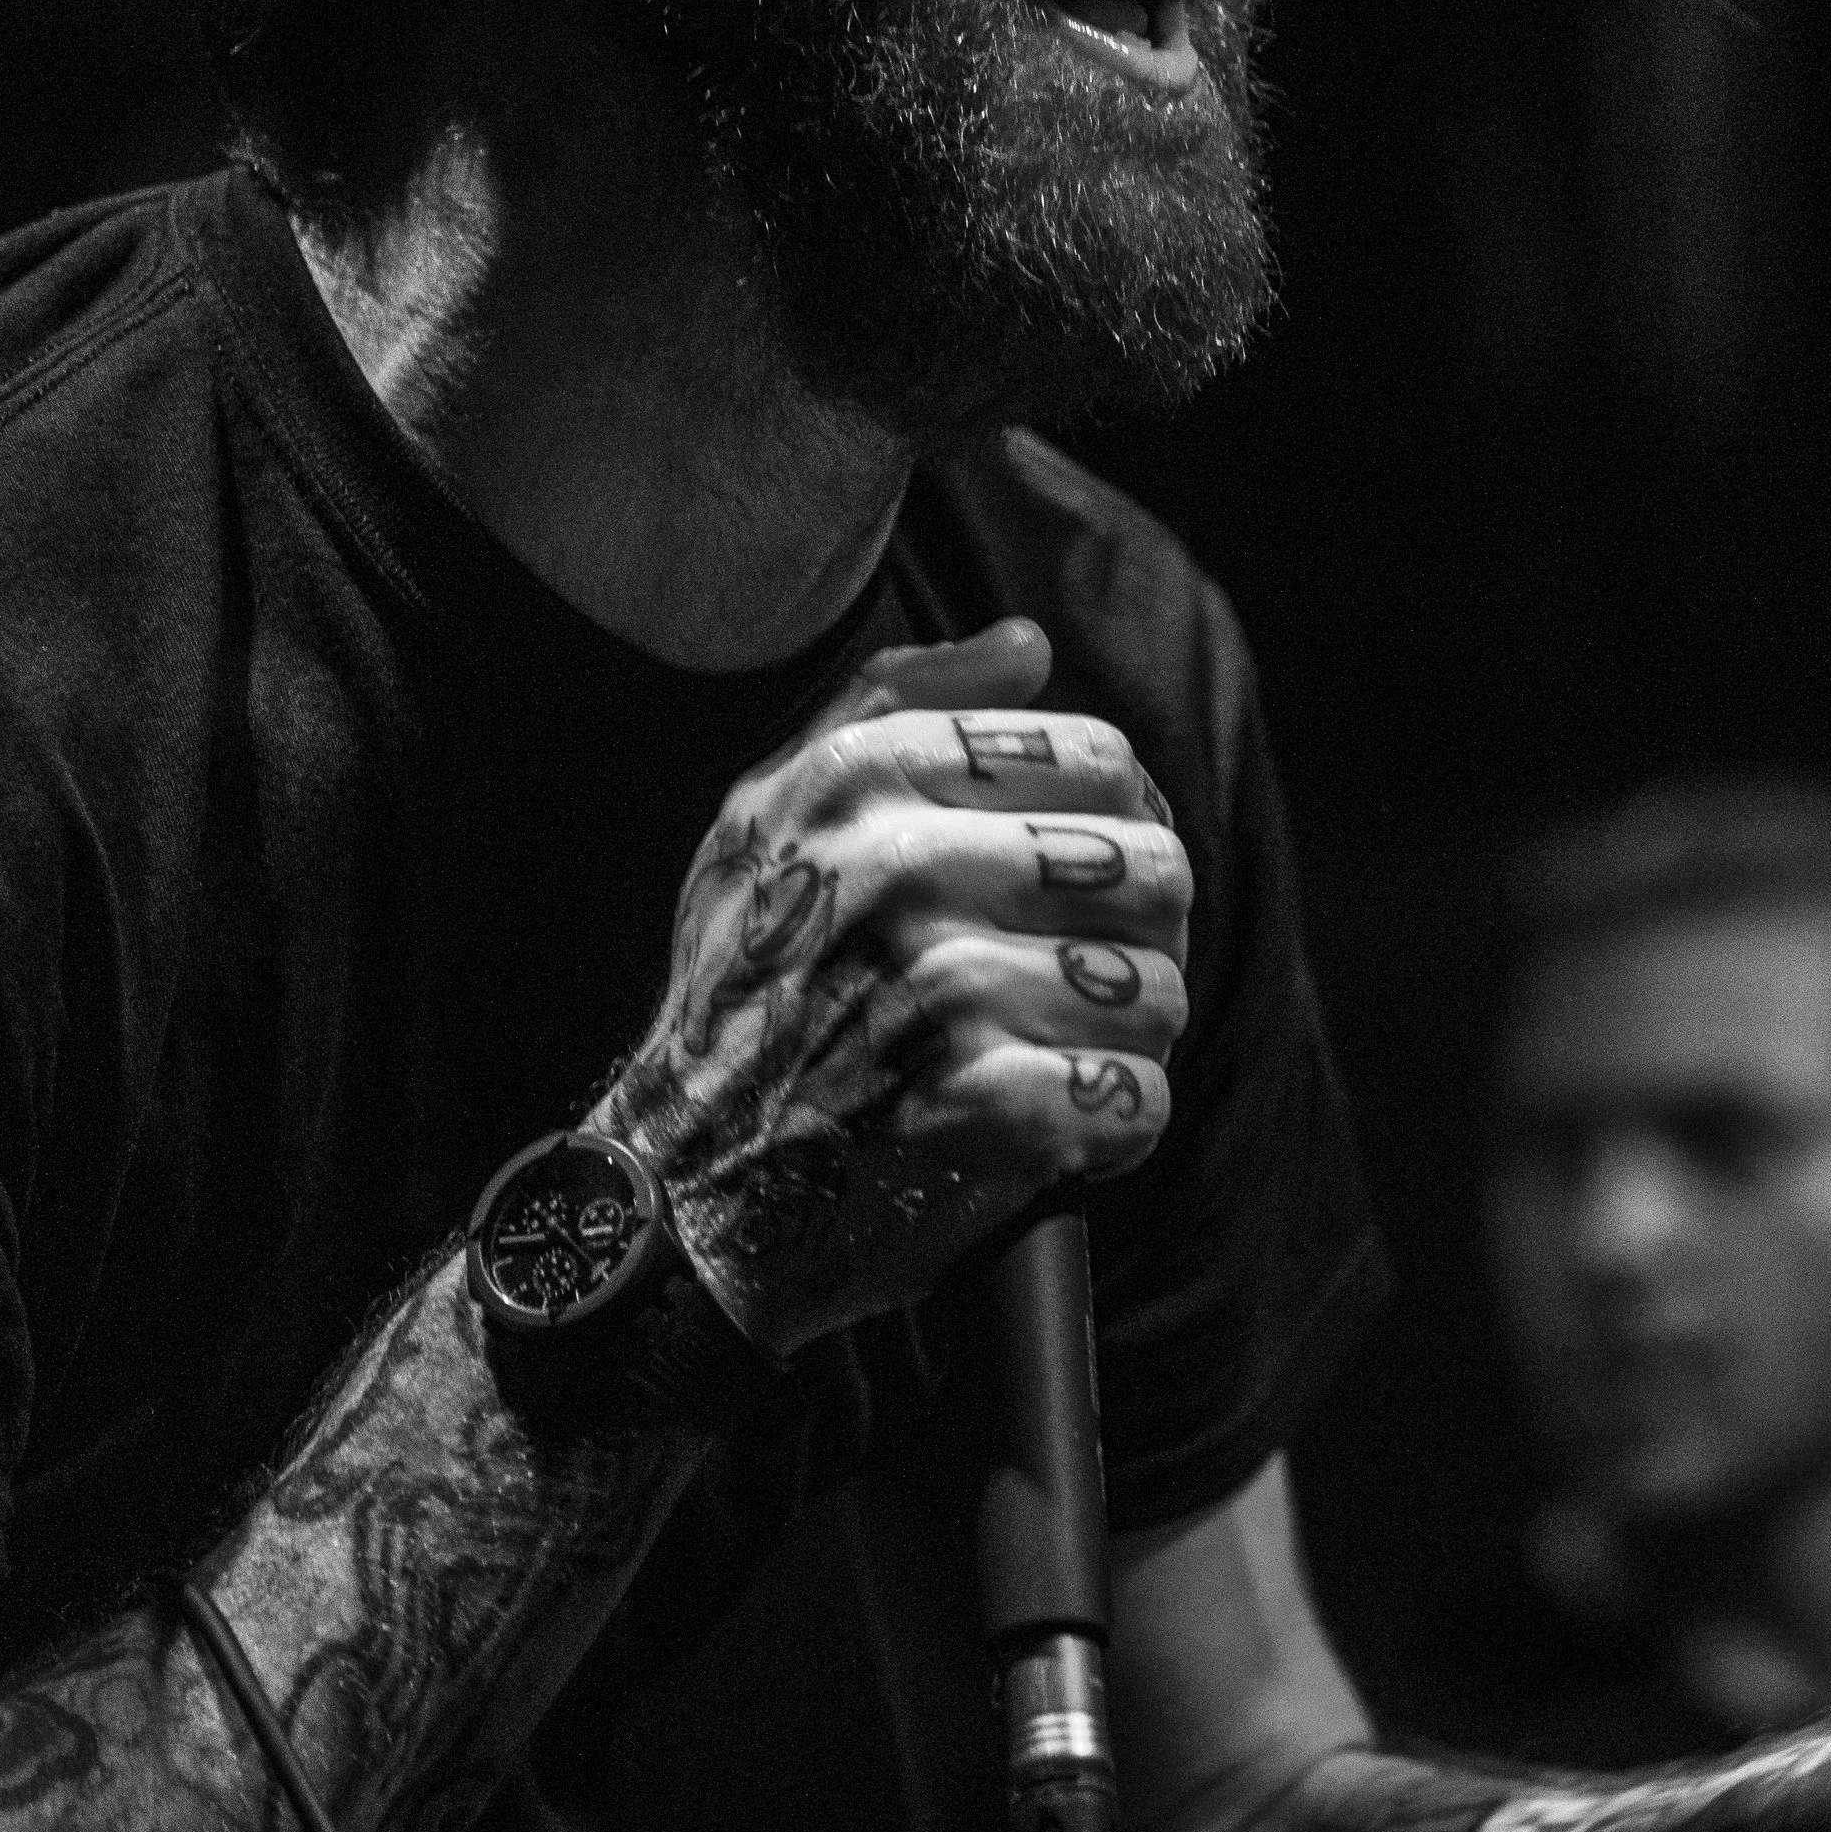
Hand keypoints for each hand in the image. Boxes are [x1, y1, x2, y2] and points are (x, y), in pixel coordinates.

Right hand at [598, 619, 1189, 1358]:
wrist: (674, 1188)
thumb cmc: (745, 990)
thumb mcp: (773, 815)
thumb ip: (897, 705)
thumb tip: (1027, 643)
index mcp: (855, 776)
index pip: (1098, 756)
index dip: (1121, 821)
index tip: (1081, 880)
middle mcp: (895, 865)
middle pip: (1150, 865)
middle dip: (1137, 936)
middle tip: (1077, 979)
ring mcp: (939, 989)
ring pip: (1156, 988)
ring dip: (1124, 1040)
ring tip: (1054, 1053)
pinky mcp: (980, 1109)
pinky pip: (1139, 1096)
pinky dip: (1112, 1128)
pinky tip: (1050, 1126)